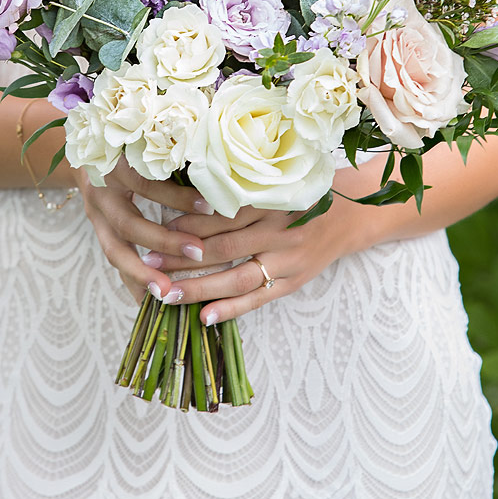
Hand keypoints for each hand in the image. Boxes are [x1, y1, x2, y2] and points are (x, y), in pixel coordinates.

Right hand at [77, 157, 211, 304]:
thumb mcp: (145, 143)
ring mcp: (96, 216)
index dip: (176, 196)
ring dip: (143, 274)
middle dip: (164, 242)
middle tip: (198, 252)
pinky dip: (134, 282)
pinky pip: (116, 261)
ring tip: (168, 294)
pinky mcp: (99, 232)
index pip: (146, 183)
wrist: (83, 152)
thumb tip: (217, 171)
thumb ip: (173, 157)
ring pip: (115, 251)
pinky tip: (152, 302)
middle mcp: (101, 193)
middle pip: (128, 224)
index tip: (210, 206)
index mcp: (115, 165)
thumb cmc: (127, 145)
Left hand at [154, 173, 379, 323]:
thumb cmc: (301, 193)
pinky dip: (231, 309)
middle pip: (224, 246)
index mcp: (271, 198)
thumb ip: (238, 187)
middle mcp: (280, 229)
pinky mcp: (293, 282)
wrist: (348, 217)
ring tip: (166, 294)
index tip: (157, 227)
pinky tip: (204, 317)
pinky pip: (259, 298)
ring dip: (199, 287)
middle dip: (183, 256)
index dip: (189, 222)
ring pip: (237, 276)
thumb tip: (185, 193)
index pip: (223, 213)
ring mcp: (288, 259)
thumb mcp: (274, 181)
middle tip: (148, 260)